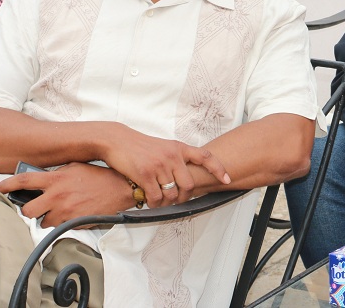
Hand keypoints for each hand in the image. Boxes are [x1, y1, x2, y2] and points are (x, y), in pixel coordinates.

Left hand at [0, 163, 129, 227]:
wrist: (121, 189)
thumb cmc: (100, 176)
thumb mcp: (76, 167)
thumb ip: (57, 174)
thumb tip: (42, 179)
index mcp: (57, 180)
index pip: (24, 182)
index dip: (8, 185)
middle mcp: (58, 197)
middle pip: (28, 210)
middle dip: (29, 210)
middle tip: (37, 206)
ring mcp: (66, 212)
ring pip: (43, 222)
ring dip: (48, 218)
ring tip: (60, 209)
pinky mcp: (74, 223)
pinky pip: (59, 227)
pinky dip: (62, 223)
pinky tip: (72, 213)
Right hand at [100, 123, 229, 207]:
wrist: (117, 140)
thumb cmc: (140, 145)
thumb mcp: (164, 146)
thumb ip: (177, 158)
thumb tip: (186, 177)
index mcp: (179, 148)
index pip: (205, 157)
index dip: (218, 169)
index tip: (227, 179)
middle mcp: (172, 155)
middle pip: (188, 185)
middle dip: (184, 197)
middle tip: (177, 200)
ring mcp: (159, 165)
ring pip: (172, 194)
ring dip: (167, 202)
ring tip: (161, 201)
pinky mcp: (145, 174)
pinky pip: (156, 197)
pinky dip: (155, 203)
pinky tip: (151, 201)